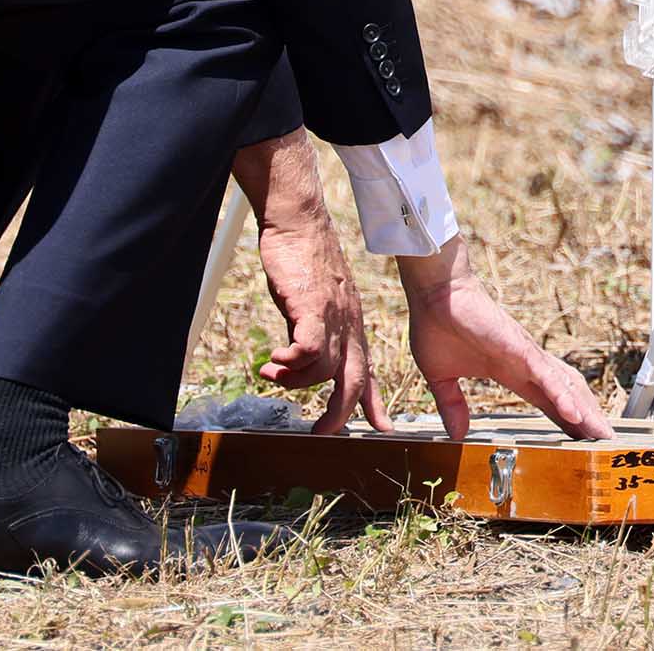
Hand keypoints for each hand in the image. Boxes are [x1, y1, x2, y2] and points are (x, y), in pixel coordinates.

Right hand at [255, 212, 392, 433]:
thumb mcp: (317, 300)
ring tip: (271, 373)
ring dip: (294, 382)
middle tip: (319, 432)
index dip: (374, 403)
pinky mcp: (312, 306)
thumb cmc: (305, 257)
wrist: (299, 221)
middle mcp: (348, 324)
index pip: (367, 370)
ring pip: (325, 370)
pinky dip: (290, 363)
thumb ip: (315, 328)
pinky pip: (308, 349)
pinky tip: (272, 361)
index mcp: (351, 325)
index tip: (381, 428)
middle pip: (355, 381)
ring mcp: (333, 316)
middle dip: (339, 414)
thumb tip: (300, 354)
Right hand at [397, 236, 614, 440]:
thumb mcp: (441, 378)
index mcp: (509, 371)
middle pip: (564, 396)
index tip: (580, 438)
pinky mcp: (519, 348)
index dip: (564, 419)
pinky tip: (574, 415)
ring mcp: (525, 355)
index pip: (545, 401)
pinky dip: (561, 396)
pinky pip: (546, 375)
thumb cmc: (437, 325)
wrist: (434, 293)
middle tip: (603, 441)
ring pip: (563, 387)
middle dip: (584, 419)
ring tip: (600, 434)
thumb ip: (452, 405)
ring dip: (583, 411)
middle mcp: (524, 364)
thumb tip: (456, 434)